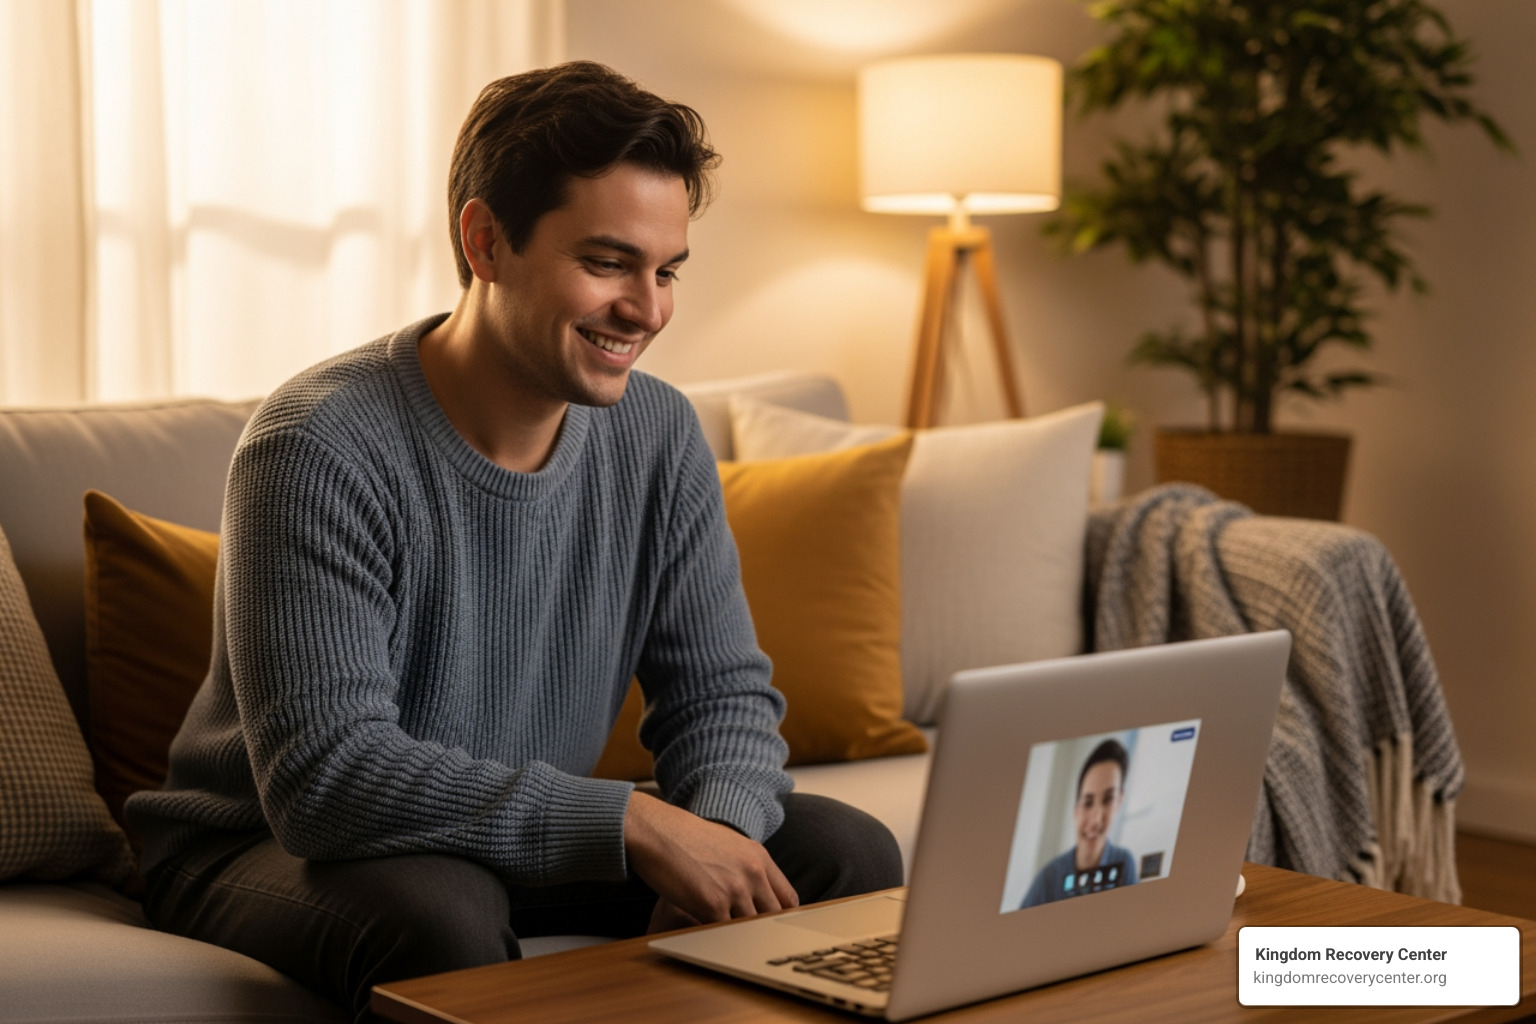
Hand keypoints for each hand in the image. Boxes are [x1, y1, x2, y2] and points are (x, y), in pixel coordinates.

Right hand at [625, 791, 798, 927]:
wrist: (656, 832)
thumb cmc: (684, 838)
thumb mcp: (728, 844)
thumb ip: (747, 867)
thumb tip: (754, 893)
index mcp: (759, 857)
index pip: (787, 898)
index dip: (780, 917)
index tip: (770, 927)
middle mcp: (753, 873)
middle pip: (772, 917)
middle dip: (761, 930)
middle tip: (747, 939)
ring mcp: (735, 890)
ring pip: (749, 928)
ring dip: (738, 936)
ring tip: (726, 941)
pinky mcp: (713, 905)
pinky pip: (725, 933)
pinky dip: (718, 939)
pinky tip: (709, 937)